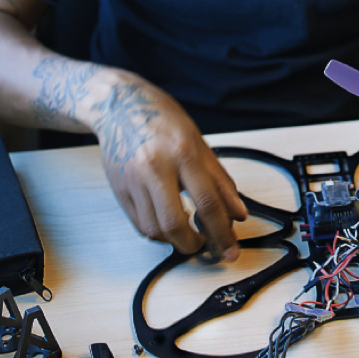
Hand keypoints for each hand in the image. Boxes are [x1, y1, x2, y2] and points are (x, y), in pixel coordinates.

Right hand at [93, 75, 246, 257]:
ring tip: (188, 234)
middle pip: (175, 224)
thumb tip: (239, 214)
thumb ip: (221, 181)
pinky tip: (168, 224)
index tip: (231, 250)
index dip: (222, 233)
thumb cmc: (164, 122)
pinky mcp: (119, 190)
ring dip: (174, 240)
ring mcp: (134, 180)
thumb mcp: (200, 144)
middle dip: (194, 245)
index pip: (207, 202)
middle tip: (206, 246)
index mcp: (184, 153)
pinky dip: (157, 232)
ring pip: (154, 229)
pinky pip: (140, 224)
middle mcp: (156, 167)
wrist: (121, 107)